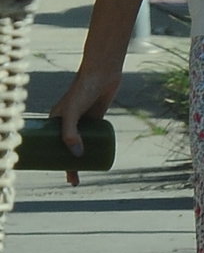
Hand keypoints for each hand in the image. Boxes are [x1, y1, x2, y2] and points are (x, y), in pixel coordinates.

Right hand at [50, 69, 120, 185]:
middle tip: (74, 180)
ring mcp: (83, 121)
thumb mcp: (72, 112)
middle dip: (68, 165)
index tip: (57, 174)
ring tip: (86, 174)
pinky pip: (94, 137)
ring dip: (82, 159)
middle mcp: (67, 122)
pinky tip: (97, 159)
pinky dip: (94, 148)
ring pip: (81, 144)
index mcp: (55, 120)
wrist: (102, 72)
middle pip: (66, 148)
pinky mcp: (96, 118)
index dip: (52, 160)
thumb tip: (77, 156)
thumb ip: (71, 133)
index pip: (51, 145)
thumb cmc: (83, 89)